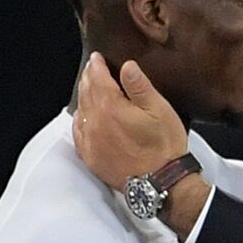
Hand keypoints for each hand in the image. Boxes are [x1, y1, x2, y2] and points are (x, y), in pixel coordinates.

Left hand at [73, 52, 187, 190]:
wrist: (160, 184)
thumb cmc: (163, 147)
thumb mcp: (159, 110)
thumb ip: (140, 86)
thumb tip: (126, 65)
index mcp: (111, 106)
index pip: (98, 78)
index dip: (97, 65)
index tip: (97, 58)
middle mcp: (95, 122)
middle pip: (86, 92)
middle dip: (89, 78)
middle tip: (92, 70)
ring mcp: (90, 141)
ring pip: (81, 111)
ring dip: (84, 97)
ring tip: (89, 89)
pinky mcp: (91, 157)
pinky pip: (78, 133)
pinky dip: (80, 120)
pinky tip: (84, 117)